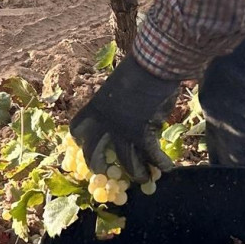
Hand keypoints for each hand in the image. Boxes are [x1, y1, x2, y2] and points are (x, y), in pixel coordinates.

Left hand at [70, 53, 181, 181]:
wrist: (152, 65)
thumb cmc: (138, 71)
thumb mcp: (116, 87)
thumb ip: (116, 106)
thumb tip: (127, 120)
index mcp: (95, 108)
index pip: (77, 129)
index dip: (80, 141)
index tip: (82, 147)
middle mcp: (104, 123)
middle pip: (94, 153)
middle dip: (98, 166)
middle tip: (106, 173)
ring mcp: (122, 131)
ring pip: (126, 161)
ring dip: (136, 172)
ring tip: (143, 178)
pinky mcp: (142, 134)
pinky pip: (150, 155)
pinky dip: (160, 163)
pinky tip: (166, 168)